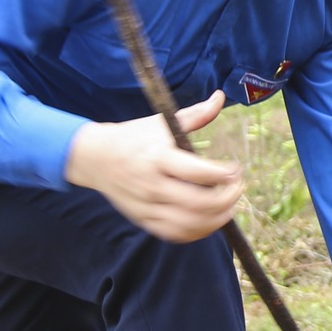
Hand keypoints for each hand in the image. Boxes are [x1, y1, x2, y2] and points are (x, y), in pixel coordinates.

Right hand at [65, 93, 241, 242]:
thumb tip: (220, 97)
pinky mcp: (142, 220)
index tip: (236, 169)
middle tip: (237, 187)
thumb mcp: (161, 122)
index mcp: (158, 157)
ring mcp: (146, 205)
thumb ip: (195, 115)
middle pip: (199, 202)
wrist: (94, 157)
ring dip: (217, 218)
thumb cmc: (134, 137)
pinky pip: (175, 233)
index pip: (198, 172)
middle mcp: (151, 184)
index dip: (224, 174)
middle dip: (227, 198)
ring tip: (229, 206)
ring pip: (190, 223)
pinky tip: (210, 219)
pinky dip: (198, 231)